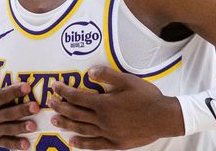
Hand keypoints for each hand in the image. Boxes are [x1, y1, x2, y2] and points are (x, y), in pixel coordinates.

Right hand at [0, 59, 39, 149]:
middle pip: (7, 114)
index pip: (1, 96)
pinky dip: (15, 144)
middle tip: (36, 106)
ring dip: (21, 128)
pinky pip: (6, 142)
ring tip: (34, 126)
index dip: (14, 91)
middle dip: (22, 110)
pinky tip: (26, 144)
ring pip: (8, 129)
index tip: (27, 86)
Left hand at [50, 67, 184, 148]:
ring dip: (66, 124)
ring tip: (54, 120)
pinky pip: (95, 145)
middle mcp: (103, 120)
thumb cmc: (147, 97)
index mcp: (104, 103)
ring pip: (82, 129)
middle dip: (60, 107)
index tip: (54, 86)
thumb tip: (89, 72)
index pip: (77, 96)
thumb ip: (107, 75)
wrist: (165, 118)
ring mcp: (109, 133)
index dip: (63, 91)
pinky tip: (72, 142)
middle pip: (75, 113)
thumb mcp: (128, 80)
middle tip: (49, 102)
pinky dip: (82, 144)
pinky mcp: (116, 143)